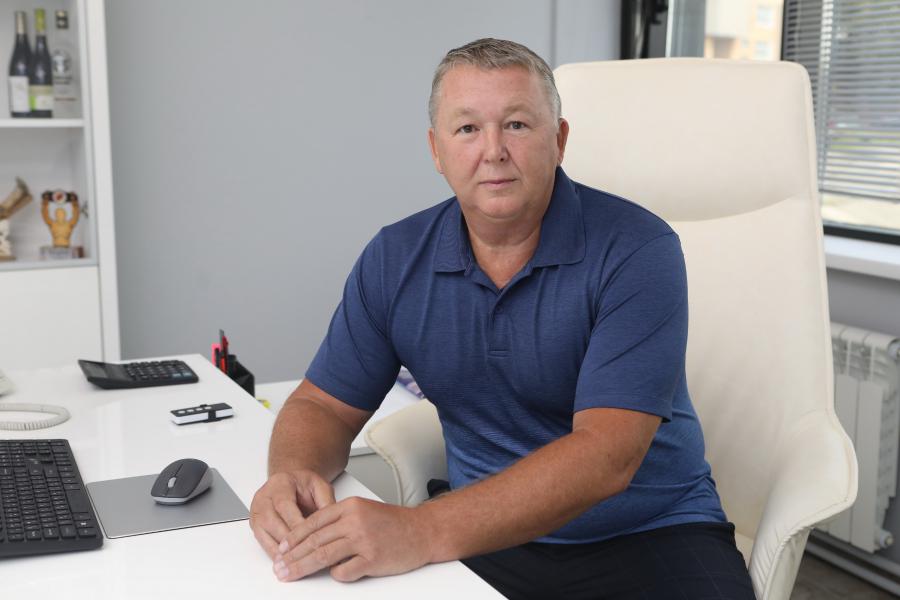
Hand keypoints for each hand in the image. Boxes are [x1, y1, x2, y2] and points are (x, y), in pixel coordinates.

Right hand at [249, 470, 335, 559]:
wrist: (292, 483)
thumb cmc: (304, 485)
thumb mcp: (320, 487)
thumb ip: (326, 502)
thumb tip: (332, 523)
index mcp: (280, 483)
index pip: (285, 505)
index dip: (296, 523)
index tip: (308, 537)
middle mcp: (264, 496)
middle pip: (271, 520)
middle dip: (287, 540)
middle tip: (302, 553)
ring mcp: (257, 510)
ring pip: (263, 532)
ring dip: (278, 549)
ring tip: (293, 561)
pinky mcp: (255, 524)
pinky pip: (261, 540)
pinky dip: (272, 551)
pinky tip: (283, 560)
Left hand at [273, 496, 433, 582]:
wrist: (423, 531)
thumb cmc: (394, 523)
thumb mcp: (364, 511)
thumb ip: (339, 521)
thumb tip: (310, 538)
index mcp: (350, 506)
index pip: (313, 522)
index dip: (294, 538)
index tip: (280, 550)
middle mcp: (355, 521)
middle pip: (314, 540)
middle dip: (292, 556)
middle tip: (279, 567)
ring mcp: (364, 540)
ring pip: (323, 555)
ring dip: (303, 567)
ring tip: (290, 575)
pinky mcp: (373, 559)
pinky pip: (345, 571)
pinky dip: (336, 574)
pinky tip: (335, 574)